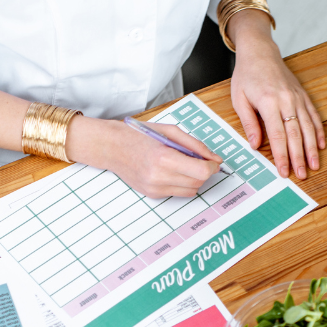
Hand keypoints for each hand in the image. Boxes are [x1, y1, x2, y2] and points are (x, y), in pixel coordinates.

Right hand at [68, 118, 220, 197]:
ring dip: (194, 179)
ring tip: (184, 164)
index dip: (212, 167)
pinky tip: (172, 171)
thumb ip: (195, 145)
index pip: (201, 172)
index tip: (213, 161)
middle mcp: (159, 176)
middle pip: (198, 182)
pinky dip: (181, 183)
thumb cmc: (139, 135)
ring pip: (190, 191)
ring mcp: (154, 188)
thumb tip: (215, 159)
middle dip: (204, 172)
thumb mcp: (170, 131)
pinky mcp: (152, 194)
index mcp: (164, 157)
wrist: (112, 147)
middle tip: (199, 160)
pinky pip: (178, 193)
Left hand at [226, 11, 324, 179]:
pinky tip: (320, 145)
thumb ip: (249, 122)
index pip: (277, 135)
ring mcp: (297, 98)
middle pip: (295, 134)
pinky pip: (313, 115)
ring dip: (312, 148)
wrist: (260, 53)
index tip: (284, 171)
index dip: (281, 156)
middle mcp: (286, 100)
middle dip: (299, 157)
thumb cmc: (247, 75)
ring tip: (314, 165)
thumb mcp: (239, 99)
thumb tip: (255, 144)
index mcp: (269, 102)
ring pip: (308, 127)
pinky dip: (318, 131)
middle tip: (302, 174)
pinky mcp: (303, 96)